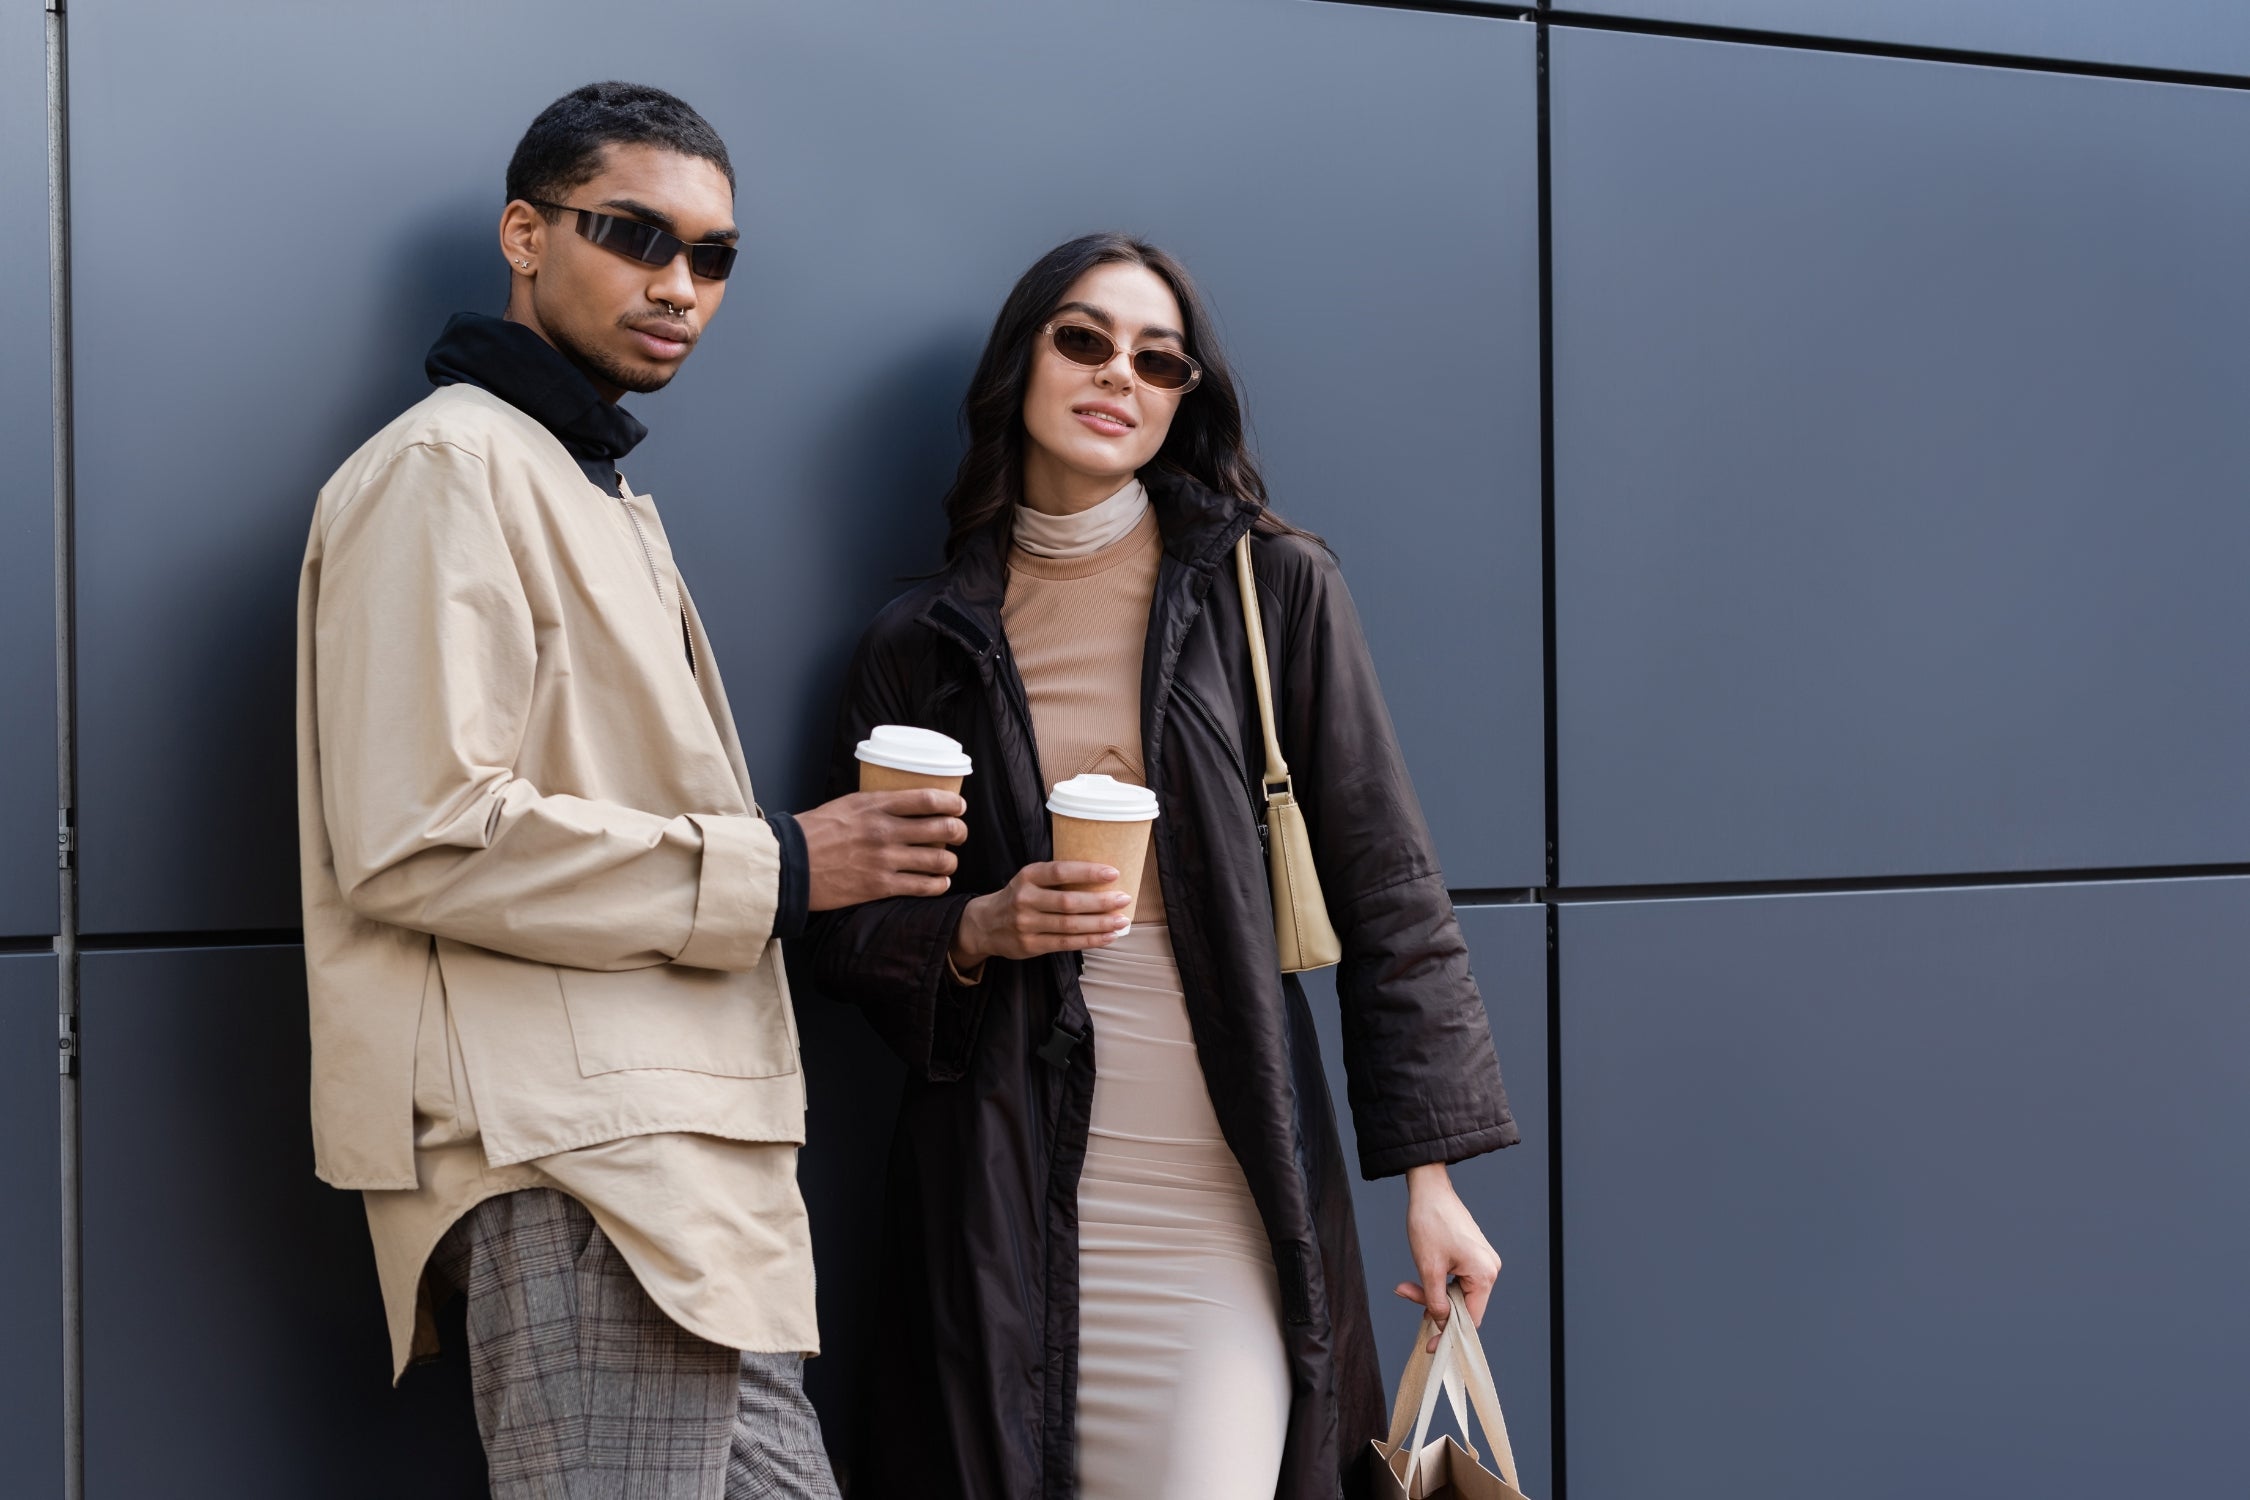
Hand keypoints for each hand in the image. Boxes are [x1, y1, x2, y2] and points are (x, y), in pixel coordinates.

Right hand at [798, 790, 967, 911]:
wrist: (789, 864)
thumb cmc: (813, 832)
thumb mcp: (846, 805)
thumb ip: (875, 805)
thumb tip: (899, 805)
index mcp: (875, 804)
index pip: (928, 799)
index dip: (952, 803)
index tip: (959, 807)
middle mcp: (885, 830)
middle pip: (942, 828)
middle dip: (959, 831)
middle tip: (959, 834)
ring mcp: (884, 859)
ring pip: (939, 859)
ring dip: (950, 860)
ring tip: (948, 861)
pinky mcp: (880, 886)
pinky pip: (923, 886)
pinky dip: (938, 884)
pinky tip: (939, 882)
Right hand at [950, 861, 1131, 966]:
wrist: (985, 924)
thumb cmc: (1017, 897)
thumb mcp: (1029, 880)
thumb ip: (1055, 879)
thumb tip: (1100, 878)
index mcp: (1027, 877)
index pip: (1060, 872)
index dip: (1088, 872)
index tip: (1113, 873)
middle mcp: (1025, 899)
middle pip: (1069, 902)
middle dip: (1100, 902)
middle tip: (1123, 899)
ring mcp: (1026, 925)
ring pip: (1070, 926)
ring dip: (1100, 924)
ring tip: (1121, 921)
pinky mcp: (1030, 945)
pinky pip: (1066, 944)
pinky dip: (1090, 941)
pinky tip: (1107, 937)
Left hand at [1393, 1163, 1501, 1351]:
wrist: (1429, 1189)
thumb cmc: (1430, 1222)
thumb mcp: (1429, 1267)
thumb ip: (1435, 1300)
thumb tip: (1441, 1324)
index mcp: (1484, 1274)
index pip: (1470, 1319)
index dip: (1449, 1334)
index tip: (1431, 1347)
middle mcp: (1489, 1269)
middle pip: (1463, 1306)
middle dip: (1433, 1306)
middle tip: (1406, 1294)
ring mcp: (1482, 1261)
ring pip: (1457, 1293)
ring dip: (1431, 1293)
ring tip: (1406, 1285)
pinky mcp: (1473, 1255)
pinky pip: (1457, 1280)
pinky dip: (1437, 1282)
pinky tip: (1419, 1279)